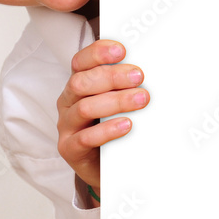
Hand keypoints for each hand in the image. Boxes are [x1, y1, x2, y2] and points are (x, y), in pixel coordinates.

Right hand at [56, 39, 147, 205]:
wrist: (105, 167)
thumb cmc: (112, 125)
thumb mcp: (117, 100)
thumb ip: (126, 84)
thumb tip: (152, 68)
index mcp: (78, 84)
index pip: (80, 62)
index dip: (98, 53)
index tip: (121, 50)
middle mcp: (68, 101)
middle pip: (81, 82)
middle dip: (112, 77)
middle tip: (139, 76)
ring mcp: (67, 126)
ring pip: (85, 108)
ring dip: (115, 102)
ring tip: (141, 100)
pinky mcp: (70, 149)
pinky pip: (85, 138)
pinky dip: (107, 130)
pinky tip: (127, 125)